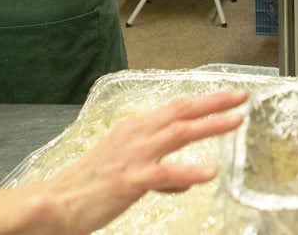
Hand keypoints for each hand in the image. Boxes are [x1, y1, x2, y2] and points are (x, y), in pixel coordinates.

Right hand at [42, 89, 246, 233]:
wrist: (56, 202)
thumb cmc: (88, 186)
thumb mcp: (126, 168)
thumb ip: (157, 169)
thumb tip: (185, 179)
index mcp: (133, 129)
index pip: (174, 108)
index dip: (204, 100)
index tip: (228, 96)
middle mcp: (135, 135)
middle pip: (181, 111)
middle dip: (213, 102)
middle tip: (241, 96)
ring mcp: (133, 156)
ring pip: (178, 133)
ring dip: (209, 125)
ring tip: (235, 122)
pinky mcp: (129, 180)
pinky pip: (164, 174)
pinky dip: (188, 171)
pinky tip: (208, 172)